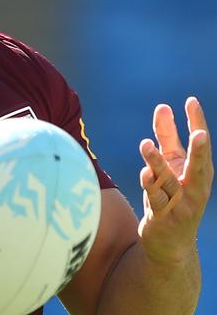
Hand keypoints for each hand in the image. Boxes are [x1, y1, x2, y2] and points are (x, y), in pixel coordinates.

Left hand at [138, 96, 213, 263]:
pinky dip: (150, 187)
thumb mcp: (171, 165)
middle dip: (198, 151)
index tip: (191, 101)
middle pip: (198, 167)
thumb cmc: (172, 195)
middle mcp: (194, 187)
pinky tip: (144, 174)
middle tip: (200, 133)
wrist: (170, 242)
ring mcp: (181, 204)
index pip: (198, 145)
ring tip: (145, 145)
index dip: (196, 123)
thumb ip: (167, 138)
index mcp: (197, 171)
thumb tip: (163, 108)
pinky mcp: (165, 217)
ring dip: (157, 164)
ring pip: (168, 181)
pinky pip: (156, 199)